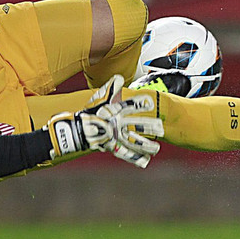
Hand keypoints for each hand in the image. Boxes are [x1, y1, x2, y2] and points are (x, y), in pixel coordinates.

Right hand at [45, 75, 164, 167]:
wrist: (78, 130)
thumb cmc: (92, 113)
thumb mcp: (100, 100)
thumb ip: (111, 89)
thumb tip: (118, 77)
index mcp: (113, 112)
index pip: (126, 107)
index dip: (137, 104)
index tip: (149, 102)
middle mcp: (115, 125)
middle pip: (133, 125)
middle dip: (148, 126)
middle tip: (161, 127)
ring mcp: (114, 137)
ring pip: (132, 142)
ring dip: (145, 146)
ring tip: (157, 149)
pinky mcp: (112, 147)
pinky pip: (124, 154)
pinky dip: (135, 158)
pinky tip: (146, 161)